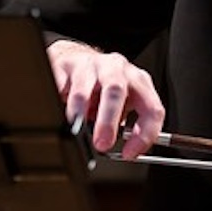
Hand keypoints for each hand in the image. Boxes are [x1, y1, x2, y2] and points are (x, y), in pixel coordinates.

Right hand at [47, 39, 164, 159]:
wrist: (77, 57)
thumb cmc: (104, 85)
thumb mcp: (124, 103)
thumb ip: (126, 124)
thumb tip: (126, 151)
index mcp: (138, 81)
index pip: (152, 108)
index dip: (144, 134)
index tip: (130, 153)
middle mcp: (116, 69)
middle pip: (116, 92)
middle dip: (108, 121)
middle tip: (102, 143)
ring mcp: (91, 65)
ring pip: (84, 90)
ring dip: (79, 113)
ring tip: (76, 129)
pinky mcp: (66, 66)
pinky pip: (60, 86)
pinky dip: (59, 102)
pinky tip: (60, 108)